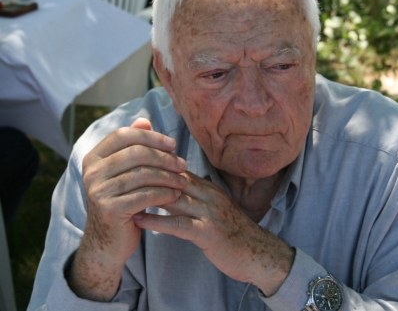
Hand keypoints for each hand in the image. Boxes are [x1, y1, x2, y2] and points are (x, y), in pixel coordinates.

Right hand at [67, 118, 187, 300]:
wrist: (108, 242)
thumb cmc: (122, 202)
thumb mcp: (124, 173)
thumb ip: (133, 147)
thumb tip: (145, 121)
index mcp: (94, 158)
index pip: (125, 135)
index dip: (152, 137)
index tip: (173, 144)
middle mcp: (91, 172)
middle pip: (137, 153)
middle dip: (165, 157)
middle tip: (184, 164)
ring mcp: (98, 190)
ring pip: (144, 174)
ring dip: (169, 176)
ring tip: (184, 181)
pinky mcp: (110, 209)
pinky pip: (145, 195)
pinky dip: (165, 193)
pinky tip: (176, 195)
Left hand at [133, 171, 294, 295]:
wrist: (258, 253)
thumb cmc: (232, 232)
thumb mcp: (214, 209)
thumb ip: (195, 198)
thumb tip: (171, 188)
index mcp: (209, 189)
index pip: (178, 170)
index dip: (154, 166)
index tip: (129, 163)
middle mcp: (210, 196)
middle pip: (174, 179)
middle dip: (147, 176)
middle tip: (119, 175)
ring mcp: (210, 213)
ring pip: (175, 199)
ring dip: (148, 197)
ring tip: (122, 195)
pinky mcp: (209, 233)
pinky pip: (180, 225)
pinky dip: (158, 222)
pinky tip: (140, 221)